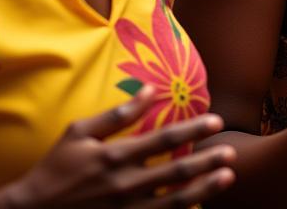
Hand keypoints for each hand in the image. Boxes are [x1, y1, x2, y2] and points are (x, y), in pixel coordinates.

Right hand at [4, 87, 235, 207]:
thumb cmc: (54, 169)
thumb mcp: (79, 133)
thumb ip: (116, 114)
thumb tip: (148, 90)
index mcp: (115, 156)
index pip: (163, 139)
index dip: (192, 128)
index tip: (217, 120)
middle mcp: (124, 185)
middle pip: (175, 171)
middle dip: (207, 160)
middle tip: (232, 151)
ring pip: (173, 201)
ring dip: (203, 189)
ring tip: (227, 177)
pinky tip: (199, 207)